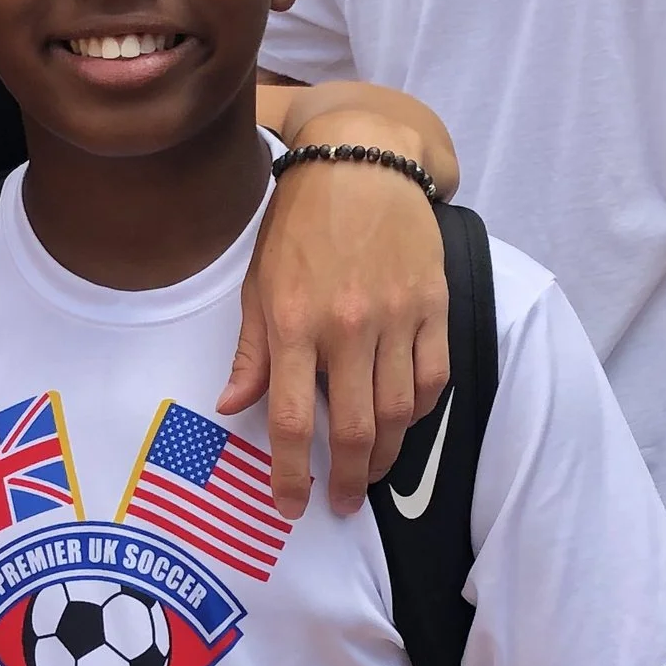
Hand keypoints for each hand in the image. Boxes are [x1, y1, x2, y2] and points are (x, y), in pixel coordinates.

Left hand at [224, 161, 451, 515]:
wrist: (364, 160)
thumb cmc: (301, 221)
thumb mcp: (259, 281)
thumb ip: (252, 349)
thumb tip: (231, 405)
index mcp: (293, 322)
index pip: (288, 419)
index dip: (289, 474)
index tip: (289, 506)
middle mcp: (347, 325)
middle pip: (352, 429)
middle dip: (346, 479)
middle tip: (340, 503)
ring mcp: (396, 316)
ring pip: (399, 413)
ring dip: (384, 455)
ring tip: (369, 472)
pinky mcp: (433, 305)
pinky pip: (434, 378)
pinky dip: (420, 412)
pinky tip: (403, 423)